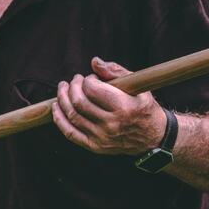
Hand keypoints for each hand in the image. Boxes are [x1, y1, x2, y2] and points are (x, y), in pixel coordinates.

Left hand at [51, 57, 167, 155]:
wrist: (152, 137)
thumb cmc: (143, 107)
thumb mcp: (139, 86)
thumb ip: (116, 71)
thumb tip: (94, 62)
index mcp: (124, 108)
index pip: (93, 89)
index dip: (87, 80)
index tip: (91, 77)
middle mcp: (111, 125)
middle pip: (80, 102)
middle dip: (72, 87)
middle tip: (74, 80)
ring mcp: (101, 137)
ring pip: (72, 116)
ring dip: (62, 99)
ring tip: (63, 88)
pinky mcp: (95, 146)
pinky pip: (70, 133)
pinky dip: (59, 119)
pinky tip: (56, 106)